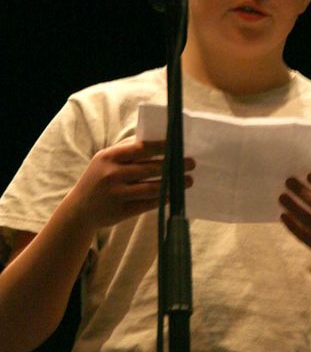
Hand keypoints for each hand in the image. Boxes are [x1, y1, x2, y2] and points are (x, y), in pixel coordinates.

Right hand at [67, 139, 194, 228]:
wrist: (78, 210)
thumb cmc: (99, 178)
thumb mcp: (106, 160)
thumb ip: (128, 149)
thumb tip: (160, 139)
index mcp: (108, 157)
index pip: (140, 148)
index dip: (162, 147)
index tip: (179, 145)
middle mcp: (111, 175)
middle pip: (149, 168)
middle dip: (173, 165)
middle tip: (191, 163)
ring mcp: (116, 195)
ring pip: (151, 188)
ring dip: (173, 184)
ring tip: (189, 180)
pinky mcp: (120, 212)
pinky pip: (147, 204)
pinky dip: (164, 198)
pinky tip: (175, 194)